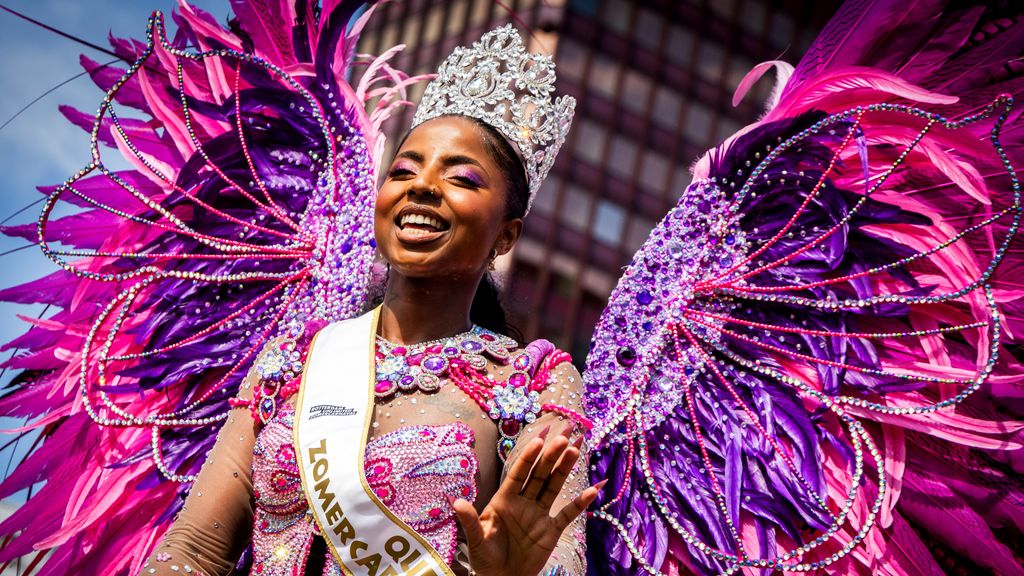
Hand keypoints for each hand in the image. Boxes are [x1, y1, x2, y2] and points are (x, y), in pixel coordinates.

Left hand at [449, 425, 604, 575]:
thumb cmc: (485, 558)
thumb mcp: (476, 540)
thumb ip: (469, 521)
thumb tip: (456, 502)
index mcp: (504, 499)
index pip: (518, 473)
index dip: (528, 457)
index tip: (538, 441)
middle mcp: (524, 501)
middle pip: (539, 474)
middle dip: (550, 456)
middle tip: (562, 437)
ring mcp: (539, 514)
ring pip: (554, 487)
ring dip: (564, 469)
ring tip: (574, 450)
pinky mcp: (551, 530)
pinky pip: (568, 514)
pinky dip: (580, 503)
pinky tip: (594, 489)